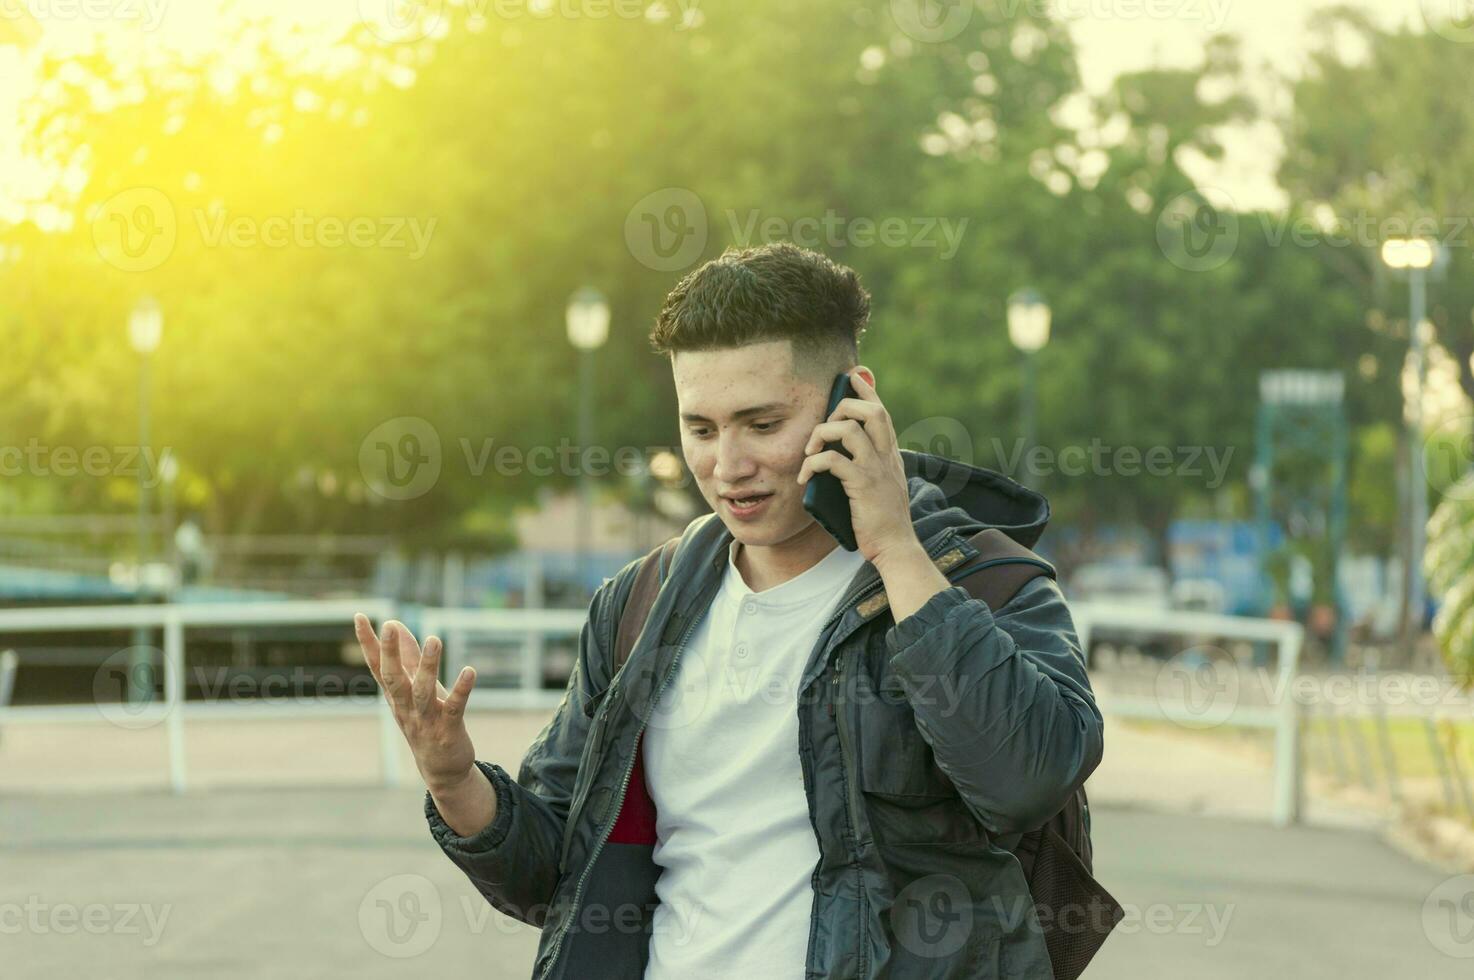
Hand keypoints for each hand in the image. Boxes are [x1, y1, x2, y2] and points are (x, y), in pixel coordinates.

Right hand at [354, 613, 477, 792]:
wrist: (441, 769)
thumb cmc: (426, 720)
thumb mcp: (414, 687)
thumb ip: (405, 656)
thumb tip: (396, 623)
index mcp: (395, 695)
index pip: (377, 666)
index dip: (368, 643)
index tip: (360, 616)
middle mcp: (405, 706)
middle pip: (393, 678)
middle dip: (390, 652)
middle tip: (389, 625)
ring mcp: (425, 719)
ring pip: (422, 691)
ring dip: (427, 665)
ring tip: (434, 639)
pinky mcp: (448, 729)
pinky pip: (454, 707)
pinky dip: (461, 690)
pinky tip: (470, 671)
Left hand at [796, 368, 918, 564]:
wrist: (895, 547)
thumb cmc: (882, 521)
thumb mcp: (881, 487)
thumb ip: (869, 467)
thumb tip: (840, 455)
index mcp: (891, 454)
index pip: (881, 412)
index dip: (865, 390)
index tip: (851, 376)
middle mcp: (886, 456)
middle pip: (871, 410)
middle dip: (843, 407)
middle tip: (823, 426)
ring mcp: (876, 469)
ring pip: (848, 429)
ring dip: (822, 433)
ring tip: (809, 451)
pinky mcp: (862, 485)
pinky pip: (832, 460)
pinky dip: (813, 463)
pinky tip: (804, 476)